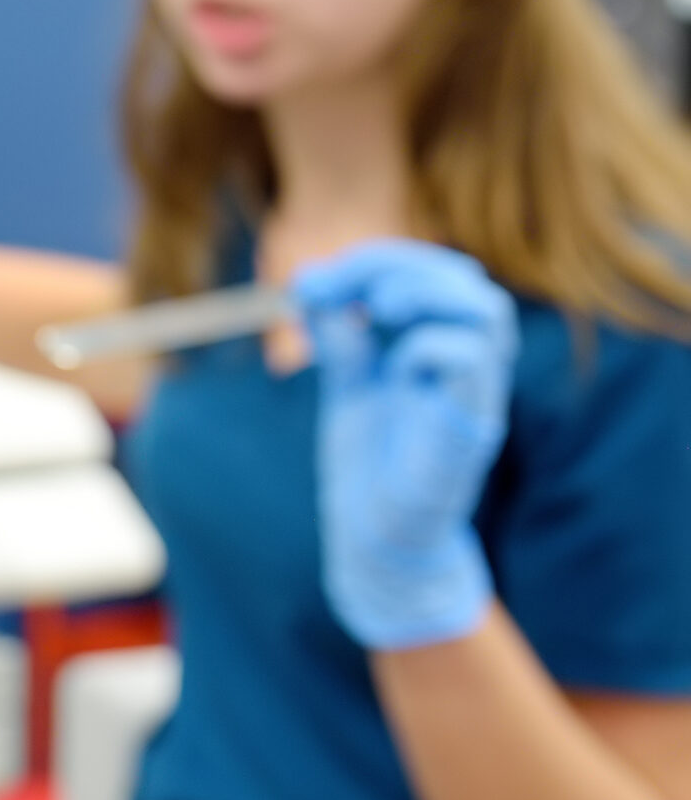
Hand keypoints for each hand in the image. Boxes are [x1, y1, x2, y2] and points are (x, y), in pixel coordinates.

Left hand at [293, 240, 518, 651]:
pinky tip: (393, 366)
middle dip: (402, 265)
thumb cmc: (370, 463)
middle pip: (468, 283)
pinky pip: (472, 362)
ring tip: (376, 310)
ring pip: (487, 313)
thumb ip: (339, 336)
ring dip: (424, 292)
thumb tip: (313, 280)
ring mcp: (472, 395)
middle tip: (349, 289)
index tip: (317, 280)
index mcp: (439, 348)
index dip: (381, 260)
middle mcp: (466, 366)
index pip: (437, 275)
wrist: (374, 538)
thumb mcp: (347, 383)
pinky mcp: (469, 428)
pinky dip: (425, 344)